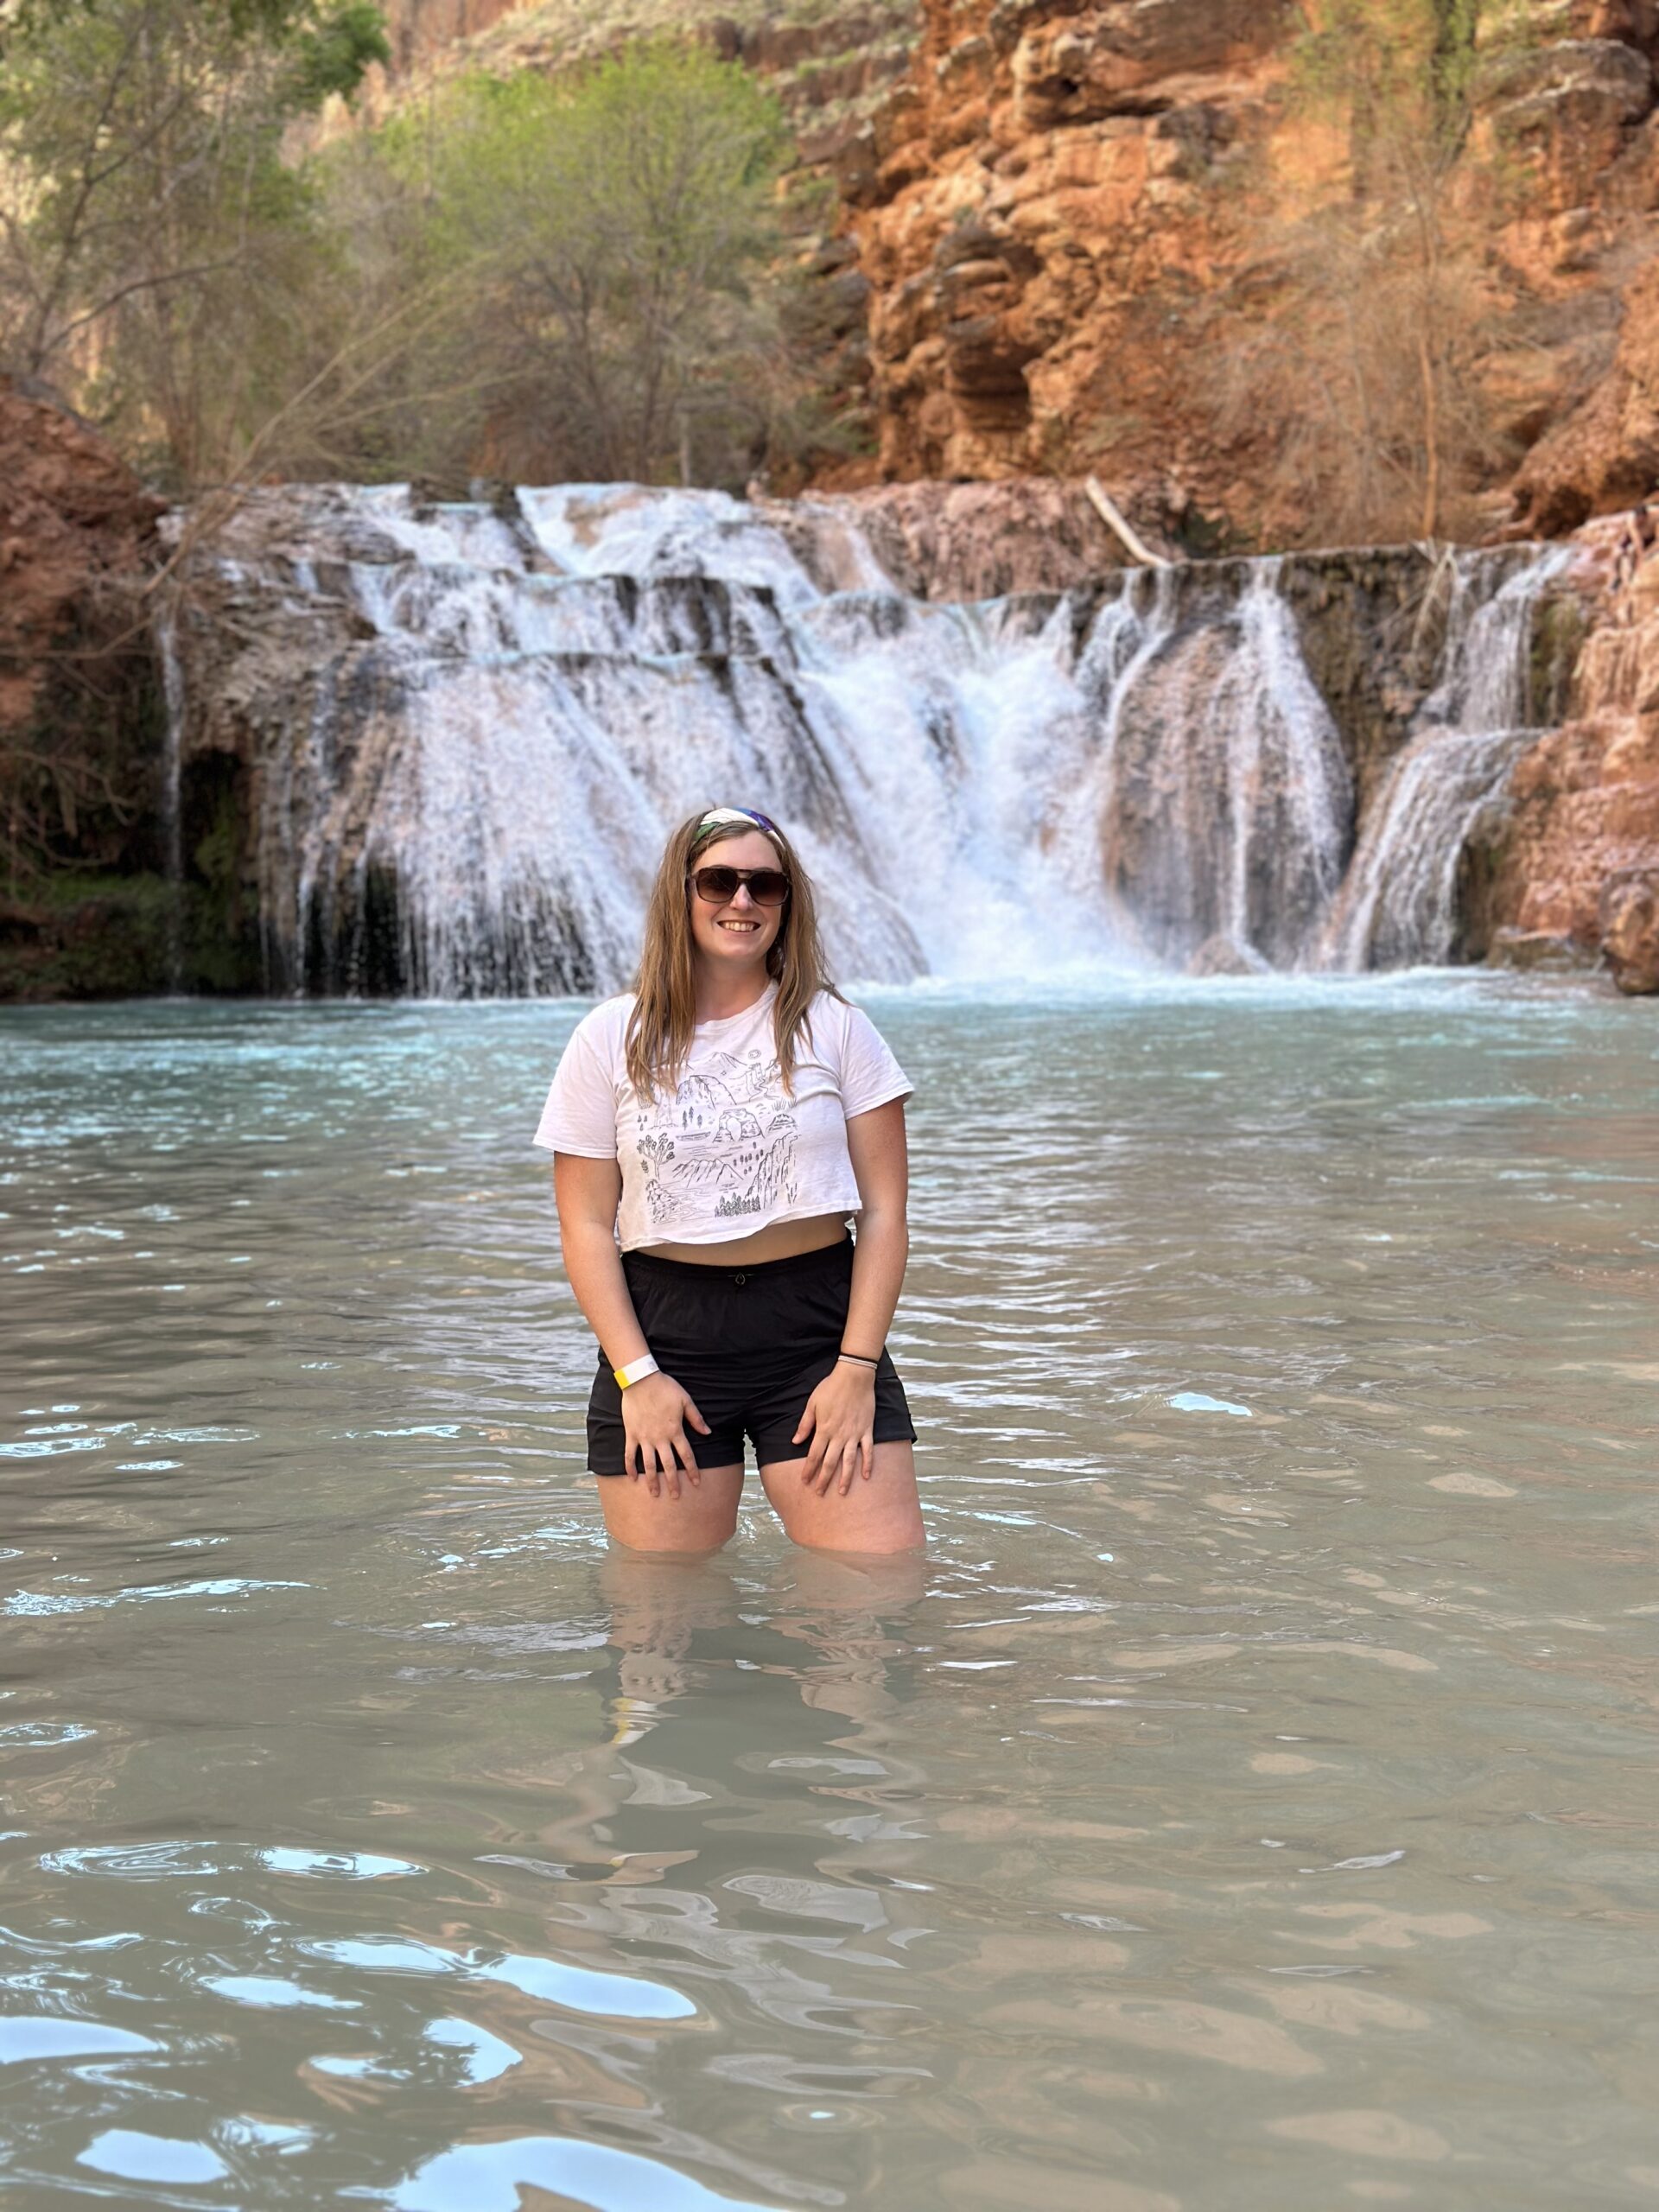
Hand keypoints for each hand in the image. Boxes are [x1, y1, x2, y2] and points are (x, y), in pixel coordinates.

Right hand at [621, 1371, 710, 1498]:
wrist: (640, 1380)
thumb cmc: (665, 1388)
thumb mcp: (686, 1401)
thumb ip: (696, 1419)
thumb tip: (708, 1433)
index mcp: (675, 1431)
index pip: (686, 1455)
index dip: (692, 1470)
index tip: (696, 1483)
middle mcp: (660, 1438)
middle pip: (668, 1465)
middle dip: (673, 1482)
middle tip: (675, 1497)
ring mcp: (644, 1438)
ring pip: (648, 1464)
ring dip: (652, 1481)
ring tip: (654, 1494)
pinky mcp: (631, 1434)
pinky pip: (630, 1454)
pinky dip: (630, 1467)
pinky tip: (632, 1478)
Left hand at [793, 1361, 876, 1496]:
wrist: (854, 1376)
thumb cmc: (831, 1388)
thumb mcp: (812, 1404)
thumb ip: (805, 1424)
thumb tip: (795, 1441)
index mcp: (823, 1429)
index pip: (814, 1455)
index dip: (809, 1470)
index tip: (804, 1481)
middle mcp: (838, 1435)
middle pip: (829, 1463)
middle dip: (823, 1480)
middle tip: (819, 1493)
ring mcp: (854, 1434)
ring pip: (848, 1461)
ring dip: (845, 1478)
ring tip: (841, 1492)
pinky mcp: (866, 1430)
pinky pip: (867, 1451)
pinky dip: (867, 1464)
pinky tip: (866, 1476)